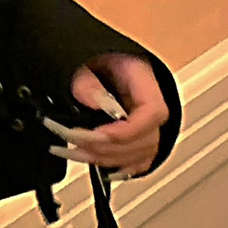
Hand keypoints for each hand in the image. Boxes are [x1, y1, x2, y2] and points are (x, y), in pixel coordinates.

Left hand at [43, 54, 169, 178]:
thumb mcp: (84, 60)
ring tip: (76, 153)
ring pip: (141, 153)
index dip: (125, 132)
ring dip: (107, 159)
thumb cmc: (93, 57)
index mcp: (143, 79)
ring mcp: (146, 121)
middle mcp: (149, 102)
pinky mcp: (137, 135)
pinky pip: (141, 160)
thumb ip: (85, 81)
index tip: (97, 135)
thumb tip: (92, 102)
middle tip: (75, 143)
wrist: (94, 60)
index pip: (152, 113)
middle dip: (107, 148)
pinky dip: (122, 169)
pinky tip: (102, 169)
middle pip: (145, 139)